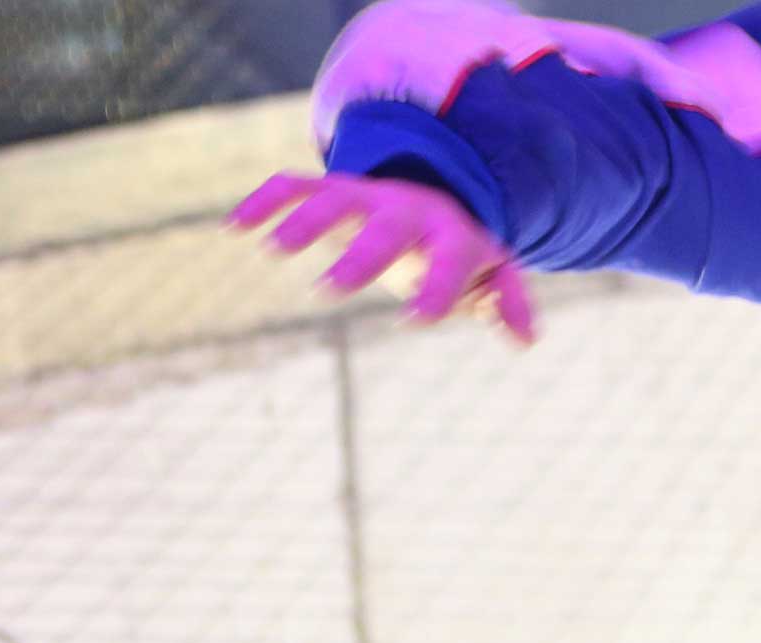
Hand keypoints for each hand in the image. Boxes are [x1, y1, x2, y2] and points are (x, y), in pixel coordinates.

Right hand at [228, 171, 536, 344]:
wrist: (433, 192)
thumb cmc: (458, 250)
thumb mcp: (491, 271)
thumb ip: (508, 302)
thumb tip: (526, 339)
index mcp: (450, 235)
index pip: (450, 262)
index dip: (438, 290)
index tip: (415, 320)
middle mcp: (406, 210)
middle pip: (386, 228)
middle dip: (358, 256)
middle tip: (327, 291)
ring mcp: (364, 197)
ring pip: (333, 198)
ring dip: (303, 220)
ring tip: (268, 249)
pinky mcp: (326, 191)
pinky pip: (293, 186)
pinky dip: (264, 200)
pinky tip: (234, 226)